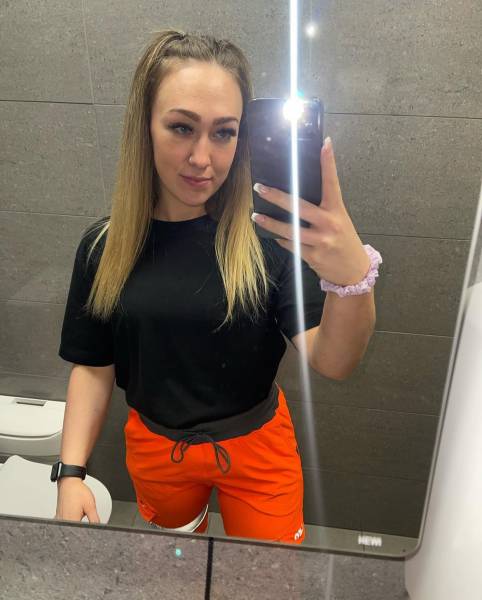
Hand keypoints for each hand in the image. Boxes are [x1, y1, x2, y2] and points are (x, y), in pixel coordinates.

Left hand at [251, 137, 369, 285]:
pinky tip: (275, 236)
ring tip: (256, 216)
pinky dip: (282, 240)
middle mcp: (329, 224)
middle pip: (299, 207)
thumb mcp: (340, 219)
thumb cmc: (344, 240)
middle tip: (260, 187)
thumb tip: (298, 192)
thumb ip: (323, 207)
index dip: (328, 163)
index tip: (325, 144)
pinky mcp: (312, 256)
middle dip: (277, 197)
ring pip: (289, 230)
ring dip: (270, 223)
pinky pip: (291, 245)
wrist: (353, 271)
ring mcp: (320, 241)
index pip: (332, 183)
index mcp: (337, 210)